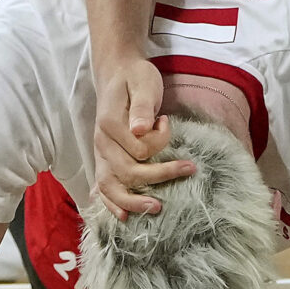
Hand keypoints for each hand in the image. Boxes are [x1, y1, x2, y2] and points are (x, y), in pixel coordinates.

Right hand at [91, 54, 192, 218]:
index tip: (168, 121)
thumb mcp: (143, 83)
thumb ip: (141, 106)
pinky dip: (112, 204)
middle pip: (128, 172)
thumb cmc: (134, 77)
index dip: (160, 141)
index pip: (139, 148)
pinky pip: (103, 187)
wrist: (116, 72)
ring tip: (157, 209)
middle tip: (189, 170)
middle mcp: (101, 142)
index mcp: (110, 123)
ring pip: (110, 187)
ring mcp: (100, 153)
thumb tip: (141, 129)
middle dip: (160, 176)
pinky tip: (124, 216)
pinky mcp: (103, 159)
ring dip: (132, 202)